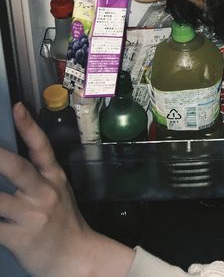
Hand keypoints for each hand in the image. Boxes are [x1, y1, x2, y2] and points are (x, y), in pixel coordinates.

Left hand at [0, 102, 134, 276]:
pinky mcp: (20, 238)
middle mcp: (44, 193)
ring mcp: (32, 216)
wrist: (76, 257)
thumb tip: (6, 158)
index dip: (29, 127)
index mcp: (54, 177)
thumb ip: (36, 175)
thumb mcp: (56, 190)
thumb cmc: (61, 220)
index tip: (17, 107)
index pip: (42, 147)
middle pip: (18, 169)